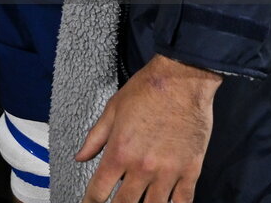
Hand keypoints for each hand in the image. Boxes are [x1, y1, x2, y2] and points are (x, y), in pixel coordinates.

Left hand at [76, 55, 220, 202]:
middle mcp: (142, 167)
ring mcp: (168, 172)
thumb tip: (80, 157)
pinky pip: (182, 202)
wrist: (182, 80)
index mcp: (120, 151)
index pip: (99, 189)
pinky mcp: (190, 171)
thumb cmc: (146, 90)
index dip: (90, 202)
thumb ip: (96, 137)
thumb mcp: (113, 109)